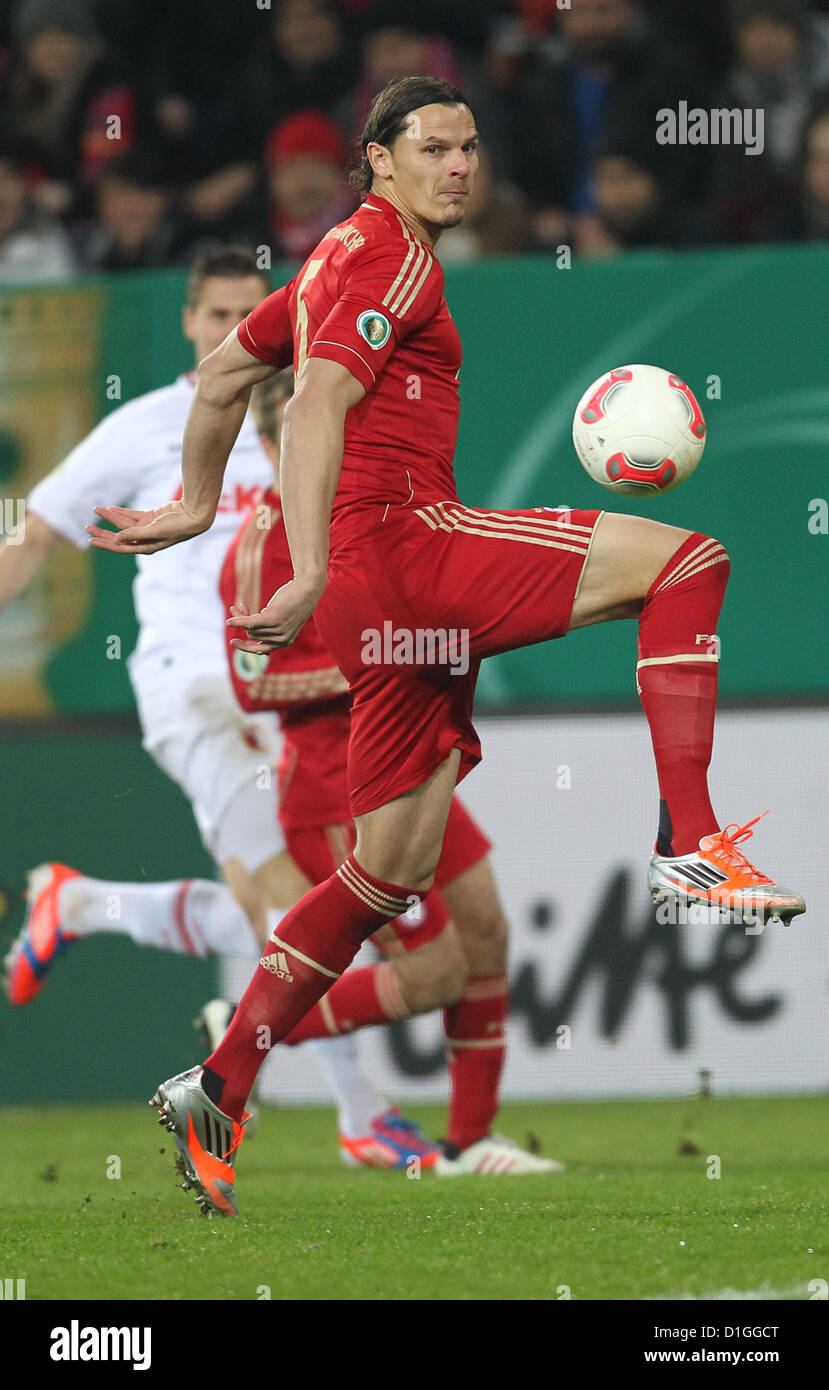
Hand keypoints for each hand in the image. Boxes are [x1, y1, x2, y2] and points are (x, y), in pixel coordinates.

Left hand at [86, 501, 209, 553]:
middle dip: (103, 532)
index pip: (121, 547)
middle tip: (88, 528)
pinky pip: (132, 515)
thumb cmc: (177, 526)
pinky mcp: (150, 517)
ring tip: (96, 510)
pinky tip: (110, 509)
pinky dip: (121, 512)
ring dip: (110, 517)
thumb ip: (135, 534)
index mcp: (145, 546)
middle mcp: (144, 539)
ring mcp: (146, 528)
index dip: (105, 543)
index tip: (91, 540)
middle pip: (119, 536)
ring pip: (123, 523)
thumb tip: (117, 538)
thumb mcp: (155, 531)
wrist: (193, 515)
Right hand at [227, 577, 323, 651]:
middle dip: (242, 623)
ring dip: (240, 617)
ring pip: (251, 629)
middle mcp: (282, 639)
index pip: (262, 650)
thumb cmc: (296, 599)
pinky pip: (250, 623)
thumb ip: (271, 624)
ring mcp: (278, 630)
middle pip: (254, 636)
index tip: (234, 641)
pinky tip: (229, 620)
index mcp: (286, 641)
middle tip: (236, 610)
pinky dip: (238, 621)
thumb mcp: (284, 616)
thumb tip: (249, 629)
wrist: (308, 587)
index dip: (247, 647)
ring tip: (236, 607)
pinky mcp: (272, 619)